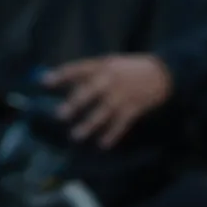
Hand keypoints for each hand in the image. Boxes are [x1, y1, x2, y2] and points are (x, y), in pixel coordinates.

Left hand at [47, 54, 173, 147]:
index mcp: (102, 65)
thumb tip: (64, 85)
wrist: (162, 73)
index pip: (78, 69)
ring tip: (75, 135)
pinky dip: (112, 134)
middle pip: (90, 91)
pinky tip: (102, 144)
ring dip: (90, 124)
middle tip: (59, 115)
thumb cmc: (128, 68)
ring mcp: (123, 95)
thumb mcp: (109, 63)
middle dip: (74, 104)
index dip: (61, 75)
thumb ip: (88, 73)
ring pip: (104, 111)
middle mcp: (111, 80)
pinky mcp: (135, 108)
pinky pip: (121, 123)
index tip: (44, 82)